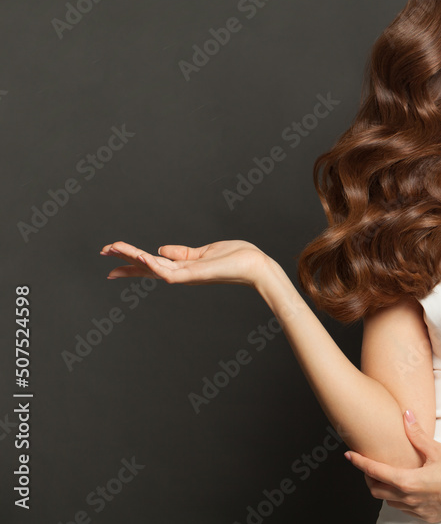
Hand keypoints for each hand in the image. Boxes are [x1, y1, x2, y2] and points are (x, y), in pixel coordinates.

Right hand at [100, 239, 271, 288]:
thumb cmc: (236, 258)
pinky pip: (169, 271)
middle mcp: (181, 273)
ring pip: (152, 267)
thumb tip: (161, 249)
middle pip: (146, 267)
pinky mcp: (193, 275)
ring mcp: (186, 276)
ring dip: (132, 257)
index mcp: (182, 266)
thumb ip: (182, 252)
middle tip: (102, 252)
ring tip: (113, 248)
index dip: (131, 259)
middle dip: (124, 260)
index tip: (111, 254)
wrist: (255, 265)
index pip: (151, 263)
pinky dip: (153, 264)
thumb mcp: (204, 252)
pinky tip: (140, 256)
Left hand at [345, 410, 440, 521]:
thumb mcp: (438, 450)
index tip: (350, 456)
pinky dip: (399, 499)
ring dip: (385, 489)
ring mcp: (417, 511)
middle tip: (370, 465)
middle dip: (369, 478)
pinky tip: (407, 488)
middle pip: (377, 490)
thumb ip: (418, 435)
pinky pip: (404, 510)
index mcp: (409, 482)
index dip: (360, 463)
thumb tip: (406, 416)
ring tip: (389, 475)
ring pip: (390, 502)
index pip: (376, 472)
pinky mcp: (426, 517)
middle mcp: (410, 499)